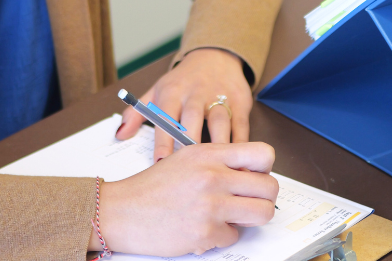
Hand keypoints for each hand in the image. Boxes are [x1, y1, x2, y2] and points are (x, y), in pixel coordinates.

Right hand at [91, 142, 278, 256]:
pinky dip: (222, 236)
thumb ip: (219, 161)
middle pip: (270, 188)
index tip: (256, 177)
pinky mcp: (205, 232)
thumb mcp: (187, 159)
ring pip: (262, 214)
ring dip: (250, 219)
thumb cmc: (153, 186)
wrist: (122, 211)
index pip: (263, 154)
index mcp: (210, 154)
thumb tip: (251, 174)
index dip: (266, 169)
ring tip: (233, 216)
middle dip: (263, 198)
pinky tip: (205, 228)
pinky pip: (235, 236)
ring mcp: (211, 205)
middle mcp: (213, 176)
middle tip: (249, 202)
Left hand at [116, 47, 251, 159]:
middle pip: (193, 119)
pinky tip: (240, 163)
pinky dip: (241, 145)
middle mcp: (195, 94)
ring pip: (220, 122)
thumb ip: (137, 114)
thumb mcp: (157, 91)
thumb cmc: (182, 81)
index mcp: (172, 92)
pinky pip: (241, 125)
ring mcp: (219, 97)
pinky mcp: (240, 101)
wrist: (215, 56)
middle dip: (191, 144)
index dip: (164, 142)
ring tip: (218, 172)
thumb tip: (119, 136)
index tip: (161, 163)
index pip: (165, 118)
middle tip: (190, 172)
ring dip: (219, 146)